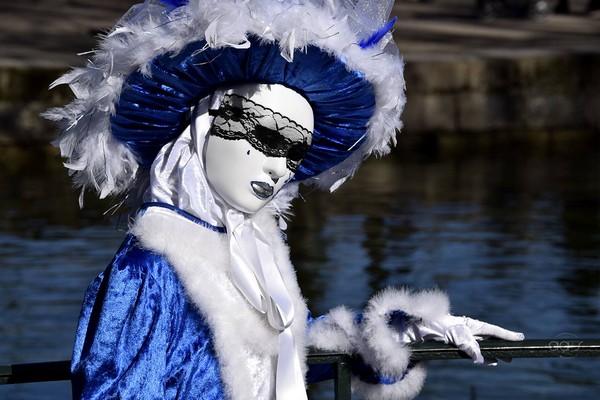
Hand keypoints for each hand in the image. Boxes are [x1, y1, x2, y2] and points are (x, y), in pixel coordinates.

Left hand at [394, 314, 524, 364]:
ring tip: (507, 359)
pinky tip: (490, 362)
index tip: (520, 338)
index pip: (490, 329)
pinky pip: (471, 353)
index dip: (505, 334)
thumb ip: (466, 343)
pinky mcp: (453, 347)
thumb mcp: (449, 332)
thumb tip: (480, 357)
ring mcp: (460, 339)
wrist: (411, 327)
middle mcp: (465, 330)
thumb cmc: (430, 323)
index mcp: (467, 323)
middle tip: (515, 354)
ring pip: (482, 348)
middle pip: (488, 339)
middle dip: (502, 346)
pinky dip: (481, 358)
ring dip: (493, 354)